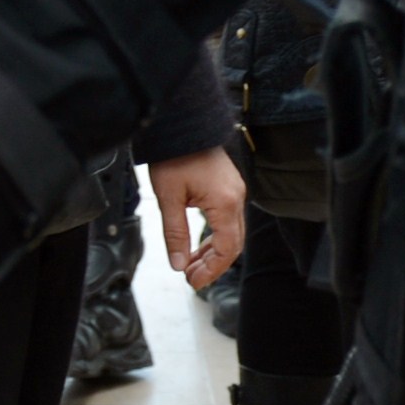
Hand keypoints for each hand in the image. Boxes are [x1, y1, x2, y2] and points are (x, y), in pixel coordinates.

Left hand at [153, 149, 246, 290]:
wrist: (181, 123)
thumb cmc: (175, 154)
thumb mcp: (168, 197)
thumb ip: (175, 233)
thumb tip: (178, 263)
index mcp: (225, 202)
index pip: (227, 249)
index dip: (211, 270)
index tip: (194, 281)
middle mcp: (235, 198)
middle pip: (233, 244)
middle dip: (212, 265)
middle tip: (191, 278)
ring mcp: (234, 192)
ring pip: (231, 233)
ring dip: (212, 252)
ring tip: (190, 266)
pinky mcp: (228, 187)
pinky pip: (227, 220)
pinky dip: (214, 237)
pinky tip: (197, 246)